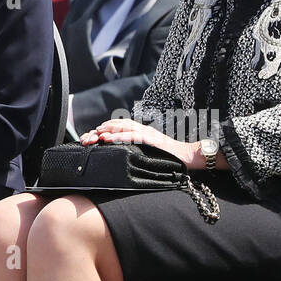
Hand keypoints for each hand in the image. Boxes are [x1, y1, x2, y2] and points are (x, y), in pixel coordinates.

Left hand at [80, 118, 195, 166]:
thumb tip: (129, 154)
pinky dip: (119, 137)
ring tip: (97, 134)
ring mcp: (147, 133)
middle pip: (121, 124)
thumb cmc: (171, 156)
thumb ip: (141, 148)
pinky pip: (131, 137)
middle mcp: (144, 129)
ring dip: (109, 130)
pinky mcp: (150, 140)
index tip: (98, 131)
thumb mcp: (153, 151)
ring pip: (124, 128)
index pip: (123, 125)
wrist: (187, 155)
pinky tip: (109, 139)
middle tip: (93, 132)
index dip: (110, 126)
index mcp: (144, 131)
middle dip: (105, 127)